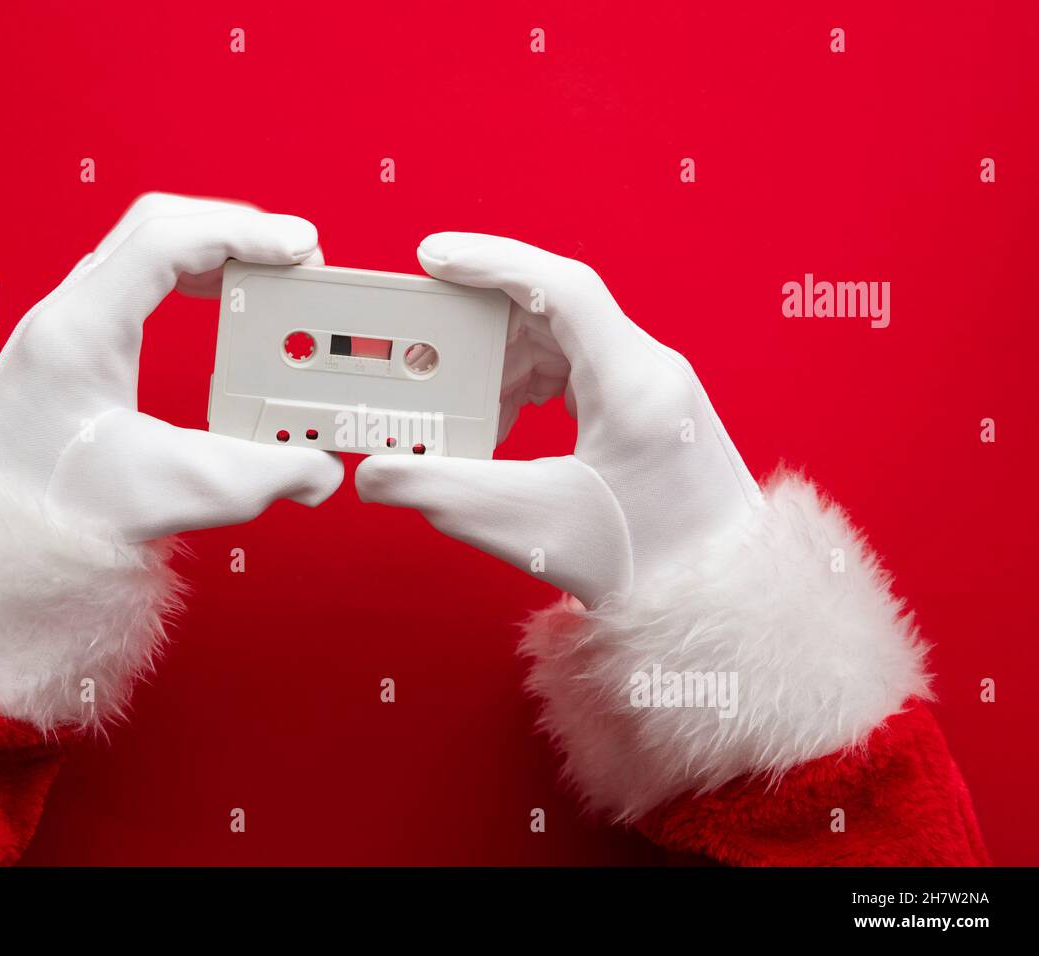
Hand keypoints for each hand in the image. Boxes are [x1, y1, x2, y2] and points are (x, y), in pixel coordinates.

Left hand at [0, 193, 343, 540]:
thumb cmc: (43, 511)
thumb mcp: (167, 494)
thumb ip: (258, 478)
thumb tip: (320, 469)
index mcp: (83, 328)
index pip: (168, 238)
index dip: (245, 233)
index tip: (304, 250)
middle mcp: (68, 312)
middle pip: (160, 226)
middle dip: (237, 232)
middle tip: (297, 261)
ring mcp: (65, 325)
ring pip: (146, 248)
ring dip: (214, 253)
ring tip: (269, 281)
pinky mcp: (71, 348)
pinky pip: (137, 282)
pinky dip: (190, 280)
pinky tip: (221, 313)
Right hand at [356, 233, 761, 603]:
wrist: (717, 602)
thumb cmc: (644, 565)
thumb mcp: (527, 525)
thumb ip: (440, 491)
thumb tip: (374, 475)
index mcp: (632, 381)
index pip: (560, 287)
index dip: (491, 261)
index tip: (433, 257)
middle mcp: (650, 368)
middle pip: (552, 312)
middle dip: (481, 328)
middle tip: (426, 349)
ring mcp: (653, 386)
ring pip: (562, 342)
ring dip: (501, 363)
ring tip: (461, 407)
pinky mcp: (647, 409)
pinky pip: (577, 370)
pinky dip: (528, 386)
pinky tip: (500, 427)